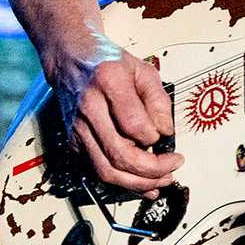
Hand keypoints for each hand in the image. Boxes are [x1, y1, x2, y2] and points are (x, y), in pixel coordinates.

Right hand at [50, 29, 182, 194]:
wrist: (72, 61)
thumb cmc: (108, 64)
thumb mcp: (143, 70)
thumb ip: (158, 100)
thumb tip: (165, 130)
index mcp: (109, 84)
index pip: (133, 123)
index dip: (153, 137)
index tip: (165, 137)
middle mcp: (90, 109)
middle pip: (119, 154)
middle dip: (151, 170)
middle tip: (172, 169)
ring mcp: (79, 129)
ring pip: (106, 170)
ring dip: (138, 183)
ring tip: (161, 181)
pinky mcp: (75, 143)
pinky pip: (99, 170)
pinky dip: (123, 181)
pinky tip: (143, 183)